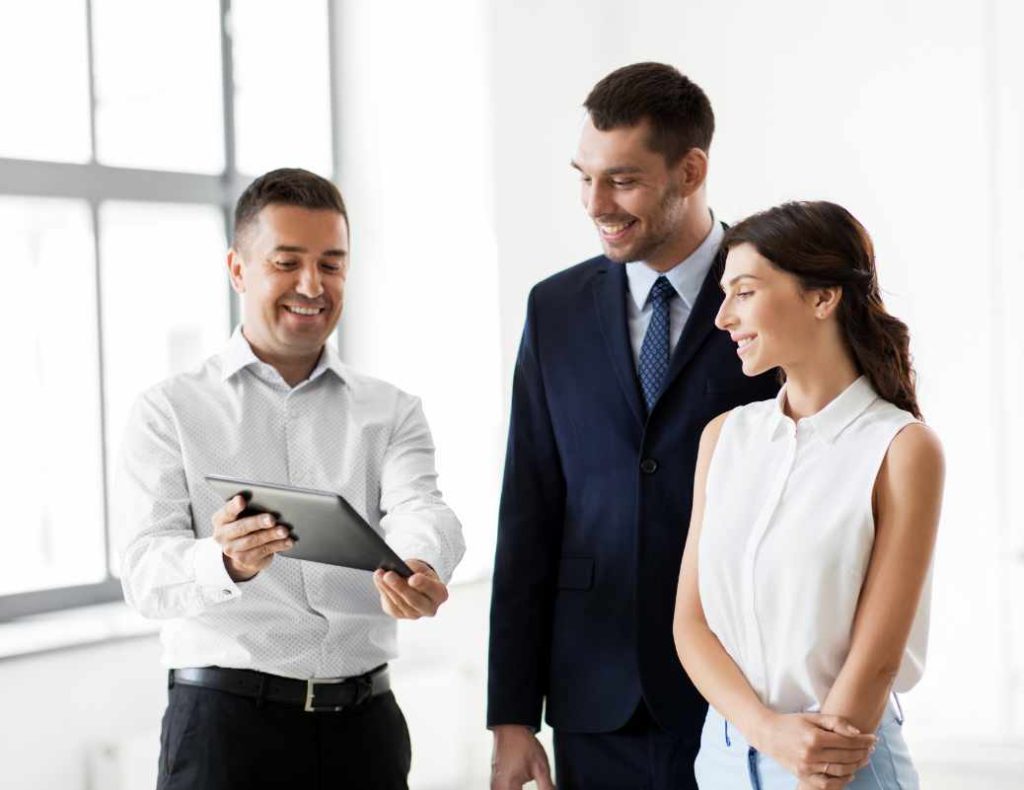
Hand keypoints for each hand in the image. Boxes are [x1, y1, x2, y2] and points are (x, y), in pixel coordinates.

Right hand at [211, 495, 293, 581]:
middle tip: (272, 519)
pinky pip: (263, 551)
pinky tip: (288, 541)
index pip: (226, 511)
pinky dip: (278, 545)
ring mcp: (232, 550)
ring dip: (271, 535)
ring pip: (253, 541)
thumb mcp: (243, 515)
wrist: (241, 551)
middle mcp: (223, 535)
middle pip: (241, 527)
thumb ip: (250, 507)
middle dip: (258, 522)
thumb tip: (271, 501)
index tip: (241, 500)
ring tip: (284, 530)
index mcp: (221, 519)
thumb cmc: (245, 524)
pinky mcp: (245, 560)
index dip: (234, 506)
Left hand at [373, 559, 448, 618]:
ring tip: (379, 574)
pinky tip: (379, 581)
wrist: (416, 585)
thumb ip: (412, 569)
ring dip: (387, 588)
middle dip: (399, 587)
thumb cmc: (420, 574)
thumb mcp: (421, 567)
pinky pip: (391, 606)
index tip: (412, 578)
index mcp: (440, 594)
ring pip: (399, 604)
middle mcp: (430, 608)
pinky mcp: (400, 615)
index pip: (433, 590)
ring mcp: (415, 614)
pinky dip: (383, 592)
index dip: (422, 584)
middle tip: (389, 575)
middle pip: (414, 600)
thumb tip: (396, 570)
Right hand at [490, 725, 553, 789]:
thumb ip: (547, 788)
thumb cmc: (523, 744)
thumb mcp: (541, 767)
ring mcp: (494, 786)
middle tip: (541, 789)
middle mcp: (498, 789)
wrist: (510, 728)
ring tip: (526, 787)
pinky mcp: (494, 783)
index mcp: (509, 787)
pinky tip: (520, 789)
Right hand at [752, 712, 874, 789]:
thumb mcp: (812, 717)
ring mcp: (807, 767)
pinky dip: (842, 781)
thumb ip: (835, 722)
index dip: (863, 741)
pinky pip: (827, 784)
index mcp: (814, 737)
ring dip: (856, 766)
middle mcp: (811, 754)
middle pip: (846, 757)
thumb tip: (857, 733)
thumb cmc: (791, 723)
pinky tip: (850, 774)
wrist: (767, 734)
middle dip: (862, 752)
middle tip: (871, 749)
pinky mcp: (803, 776)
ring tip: (864, 759)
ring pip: (840, 771)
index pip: (847, 741)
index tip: (873, 738)